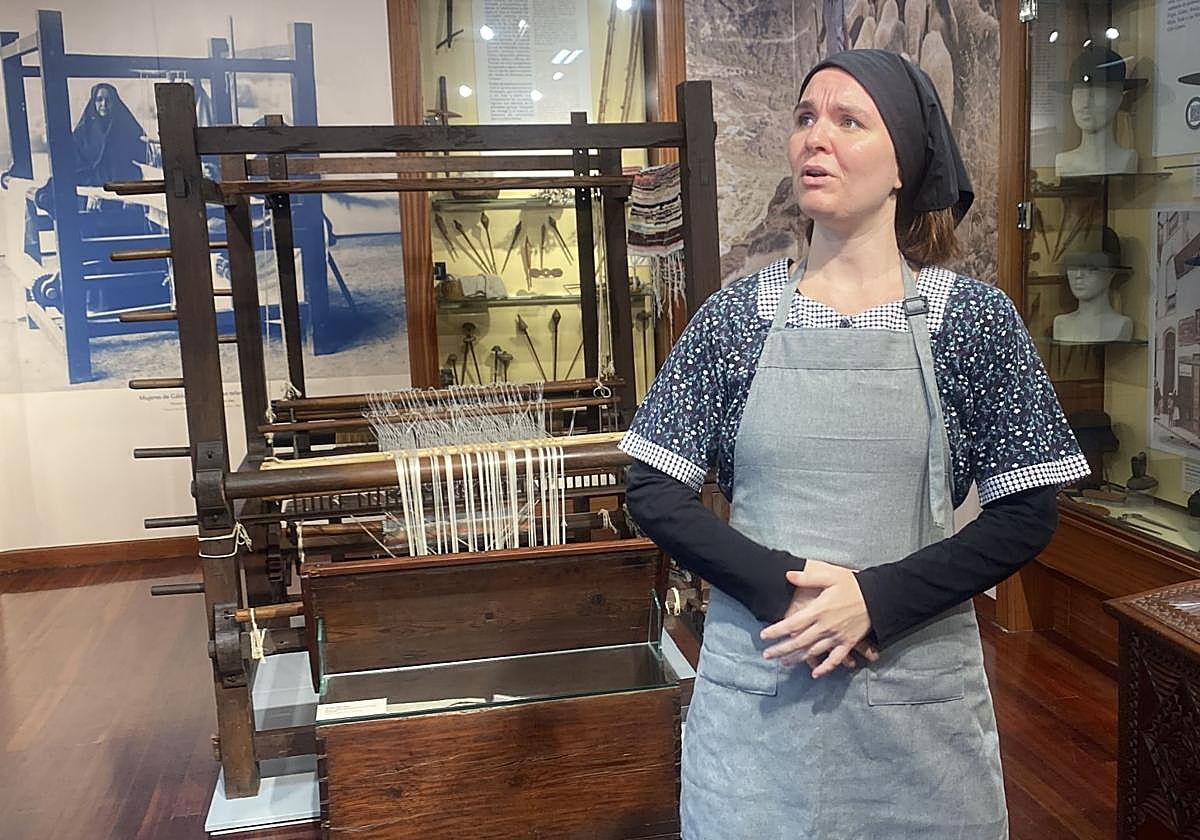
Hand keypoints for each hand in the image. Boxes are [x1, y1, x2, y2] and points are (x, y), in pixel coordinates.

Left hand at [760, 559, 872, 678]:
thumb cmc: (853, 584)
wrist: (878, 597)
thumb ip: (808, 577)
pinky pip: (835, 659)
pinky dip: (825, 668)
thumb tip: (788, 575)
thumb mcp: (830, 575)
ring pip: (813, 652)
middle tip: (767, 655)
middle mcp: (825, 626)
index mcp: (818, 610)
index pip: (791, 624)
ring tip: (784, 663)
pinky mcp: (848, 643)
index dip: (776, 631)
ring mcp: (837, 637)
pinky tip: (815, 674)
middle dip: (781, 649)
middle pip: (798, 641)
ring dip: (797, 659)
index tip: (763, 636)